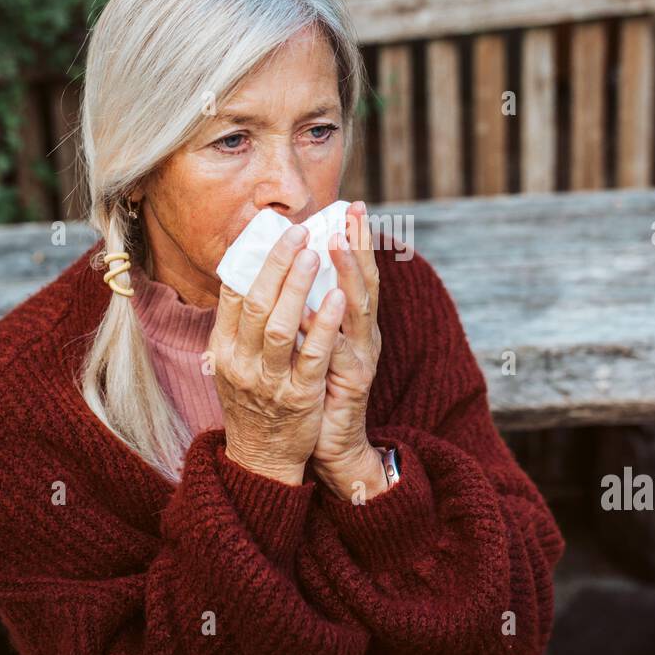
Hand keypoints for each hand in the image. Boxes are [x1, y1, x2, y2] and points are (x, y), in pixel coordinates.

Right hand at [209, 223, 346, 485]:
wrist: (263, 457)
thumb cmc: (253, 399)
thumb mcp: (233, 362)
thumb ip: (239, 324)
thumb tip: (252, 270)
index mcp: (223, 349)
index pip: (232, 295)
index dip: (252, 260)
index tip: (272, 230)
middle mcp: (241, 363)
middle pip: (256, 304)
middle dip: (277, 265)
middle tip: (298, 233)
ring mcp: (269, 381)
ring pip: (281, 327)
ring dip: (298, 288)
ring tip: (316, 253)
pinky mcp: (299, 397)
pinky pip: (312, 356)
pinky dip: (325, 325)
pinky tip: (338, 297)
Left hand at [300, 201, 382, 497]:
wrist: (332, 447)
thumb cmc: (317, 393)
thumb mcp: (314, 346)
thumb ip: (309, 315)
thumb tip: (288, 275)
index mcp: (354, 326)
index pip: (359, 274)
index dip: (358, 241)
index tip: (352, 207)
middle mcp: (363, 337)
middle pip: (366, 283)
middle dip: (358, 246)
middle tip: (351, 212)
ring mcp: (360, 359)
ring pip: (357, 310)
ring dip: (347, 274)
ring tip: (334, 243)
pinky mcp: (349, 384)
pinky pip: (334, 351)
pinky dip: (327, 327)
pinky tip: (319, 304)